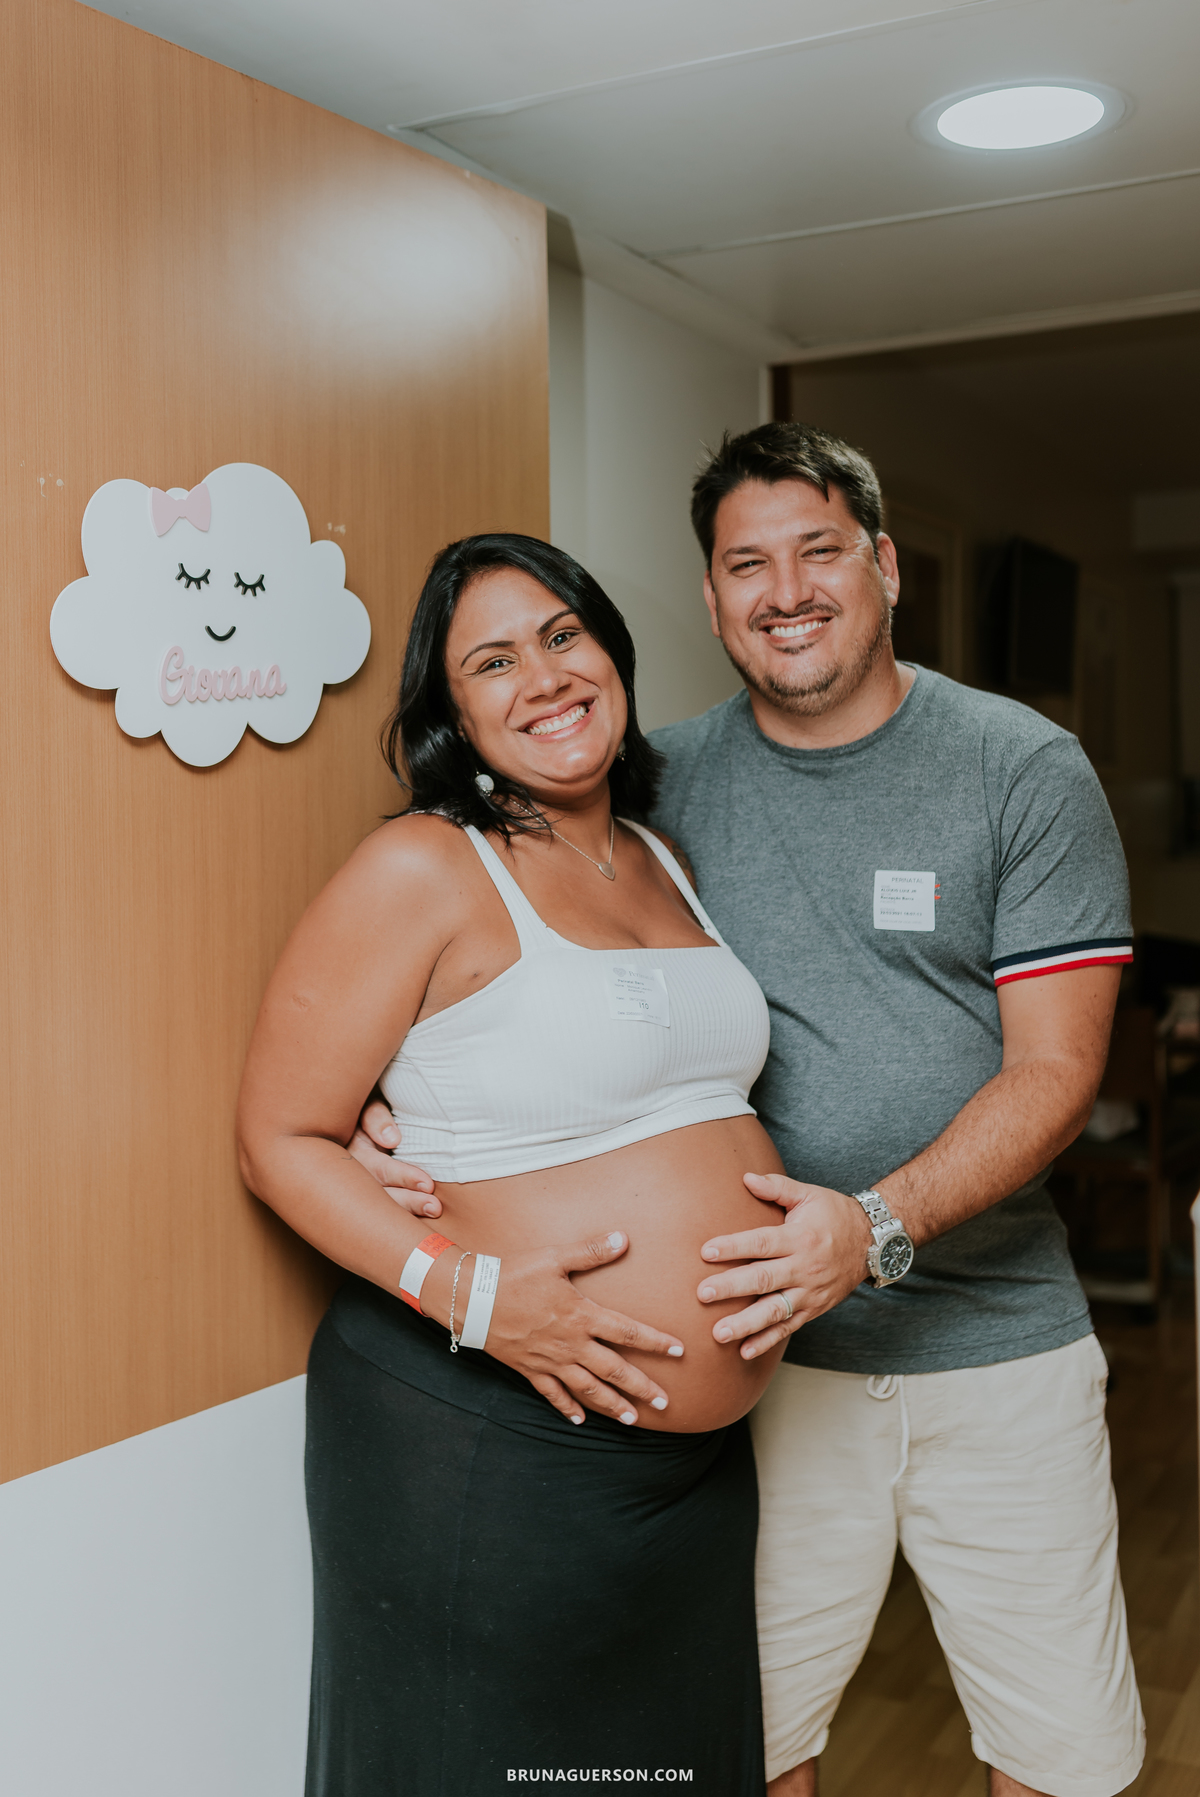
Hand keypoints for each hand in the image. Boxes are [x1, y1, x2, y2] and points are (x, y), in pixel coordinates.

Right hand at [349, 1097, 440, 1218]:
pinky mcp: (365, 1197)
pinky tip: (419, 1222)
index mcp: (350, 1151)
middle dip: (407, 1202)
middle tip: (435, 1207)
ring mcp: (355, 1188)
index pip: (377, 1168)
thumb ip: (375, 1117)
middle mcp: (350, 1174)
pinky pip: (381, 1210)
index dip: (402, 1177)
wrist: (354, 1120)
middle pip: (378, 1195)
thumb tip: (392, 1140)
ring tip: (433, 1212)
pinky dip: (400, 1216)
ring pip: (379, 1206)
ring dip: (407, 1211)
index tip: (428, 1184)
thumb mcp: (366, 1106)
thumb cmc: (364, 1109)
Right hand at [482, 1231, 684, 1426]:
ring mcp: (551, 1361)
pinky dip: (567, 1409)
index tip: (679, 1352)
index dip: (655, 1342)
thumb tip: (623, 1238)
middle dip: (642, 1387)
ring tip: (633, 1420)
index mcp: (582, 1316)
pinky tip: (579, 1421)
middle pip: (614, 1370)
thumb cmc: (515, 1275)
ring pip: (589, 1389)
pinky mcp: (531, 1370)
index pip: (628, 1332)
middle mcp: (572, 1344)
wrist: (474, 1301)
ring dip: (612, 1405)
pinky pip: (553, 1394)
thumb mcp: (554, 1258)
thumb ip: (590, 1251)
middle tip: (665, 1402)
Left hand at [696, 1174, 872, 1358]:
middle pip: (763, 1279)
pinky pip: (789, 1327)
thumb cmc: (834, 1214)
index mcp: (799, 1237)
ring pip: (775, 1310)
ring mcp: (810, 1292)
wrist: (872, 1242)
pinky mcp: (814, 1309)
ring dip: (746, 1324)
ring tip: (719, 1333)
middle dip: (732, 1287)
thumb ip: (776, 1187)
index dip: (734, 1247)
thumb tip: (746, 1178)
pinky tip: (745, 1352)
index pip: (761, 1242)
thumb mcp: (809, 1195)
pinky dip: (767, 1341)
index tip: (706, 1252)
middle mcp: (804, 1267)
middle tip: (703, 1294)